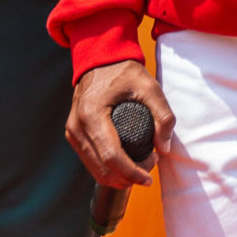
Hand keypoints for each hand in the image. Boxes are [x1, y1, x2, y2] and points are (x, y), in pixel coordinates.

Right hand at [66, 59, 174, 189]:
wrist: (100, 59)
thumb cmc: (124, 71)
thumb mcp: (150, 87)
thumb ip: (163, 115)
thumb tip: (164, 148)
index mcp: (92, 115)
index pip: (111, 156)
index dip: (131, 173)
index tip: (149, 178)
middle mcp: (77, 126)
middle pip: (101, 168)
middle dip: (127, 177)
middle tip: (150, 168)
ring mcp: (72, 131)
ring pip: (94, 169)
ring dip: (117, 176)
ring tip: (141, 166)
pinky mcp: (73, 134)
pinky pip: (90, 161)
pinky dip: (107, 169)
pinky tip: (125, 166)